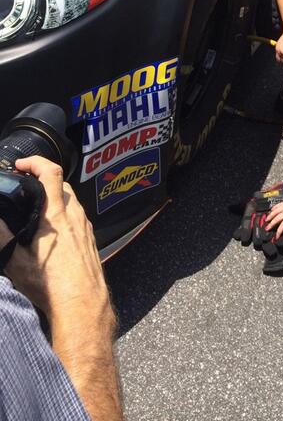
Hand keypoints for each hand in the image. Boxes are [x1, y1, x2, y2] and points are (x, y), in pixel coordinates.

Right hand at [0, 156, 112, 324]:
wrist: (82, 303)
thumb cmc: (51, 284)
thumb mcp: (17, 262)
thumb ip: (3, 237)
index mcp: (55, 215)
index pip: (51, 172)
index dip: (36, 162)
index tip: (21, 165)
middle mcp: (74, 215)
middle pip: (62, 184)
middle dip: (43, 180)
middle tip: (25, 187)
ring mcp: (85, 226)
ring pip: (71, 200)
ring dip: (54, 198)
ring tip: (35, 210)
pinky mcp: (90, 238)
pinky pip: (77, 216)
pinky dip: (64, 214)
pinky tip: (51, 231)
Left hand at [266, 199, 282, 238]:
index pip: (279, 205)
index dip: (274, 208)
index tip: (271, 210)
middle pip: (275, 212)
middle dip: (269, 216)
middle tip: (266, 220)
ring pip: (275, 220)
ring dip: (271, 224)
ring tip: (267, 228)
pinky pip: (281, 227)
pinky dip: (278, 232)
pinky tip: (277, 236)